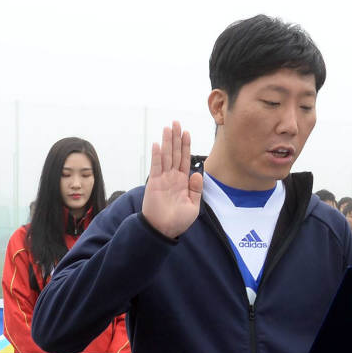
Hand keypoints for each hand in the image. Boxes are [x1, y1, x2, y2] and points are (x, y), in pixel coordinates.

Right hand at [142, 122, 203, 238]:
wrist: (164, 230)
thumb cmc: (178, 221)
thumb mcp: (193, 206)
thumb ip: (196, 190)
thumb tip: (197, 174)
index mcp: (182, 182)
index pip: (185, 159)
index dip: (186, 146)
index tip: (187, 132)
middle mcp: (172, 177)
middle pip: (175, 153)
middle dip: (176, 138)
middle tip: (176, 122)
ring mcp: (163, 179)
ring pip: (166, 156)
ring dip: (167, 142)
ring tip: (168, 127)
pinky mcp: (154, 183)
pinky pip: (156, 166)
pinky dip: (157, 155)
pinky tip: (157, 144)